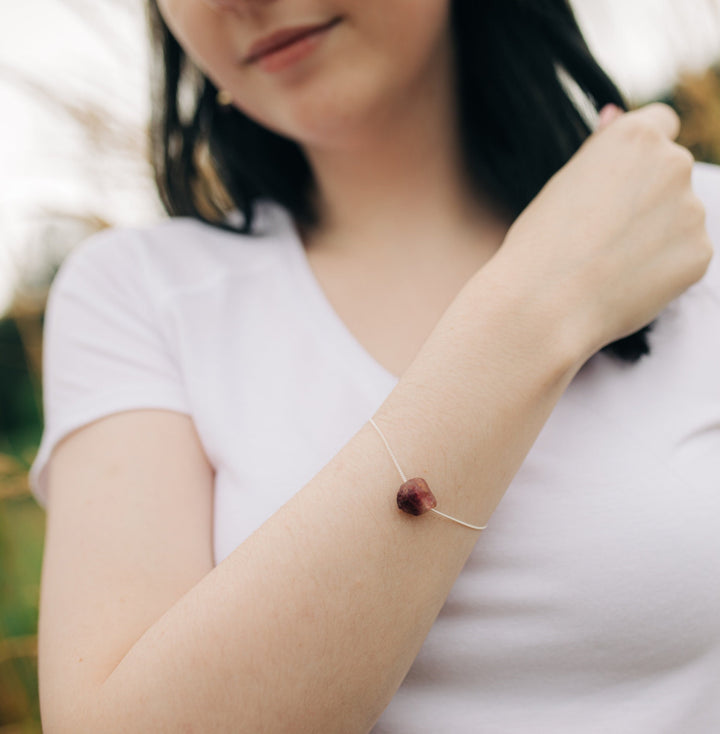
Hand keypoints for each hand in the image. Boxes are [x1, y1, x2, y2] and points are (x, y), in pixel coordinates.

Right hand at [492, 102, 713, 359]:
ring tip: (608, 264)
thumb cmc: (540, 244)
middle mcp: (673, 163)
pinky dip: (662, 268)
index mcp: (635, 136)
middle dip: (648, 197)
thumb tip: (614, 113)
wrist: (545, 304)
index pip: (660, 123)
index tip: (619, 183)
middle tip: (601, 234)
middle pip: (671, 173)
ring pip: (678, 217)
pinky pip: (684, 255)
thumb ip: (600, 153)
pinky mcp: (700, 253)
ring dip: (655, 234)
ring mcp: (692, 210)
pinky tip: (625, 283)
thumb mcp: (562, 183)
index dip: (638, 156)